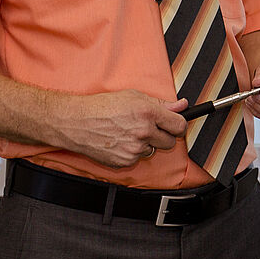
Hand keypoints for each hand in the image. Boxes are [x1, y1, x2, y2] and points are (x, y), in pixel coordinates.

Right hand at [56, 91, 187, 167]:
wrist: (77, 123)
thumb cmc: (102, 107)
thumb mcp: (134, 96)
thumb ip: (162, 103)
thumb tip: (182, 105)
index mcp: (148, 113)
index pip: (179, 125)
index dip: (179, 125)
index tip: (175, 124)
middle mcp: (143, 132)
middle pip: (170, 142)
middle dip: (163, 136)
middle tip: (150, 128)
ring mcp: (134, 149)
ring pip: (152, 150)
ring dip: (146, 144)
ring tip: (129, 133)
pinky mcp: (125, 161)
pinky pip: (138, 158)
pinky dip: (132, 152)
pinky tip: (121, 141)